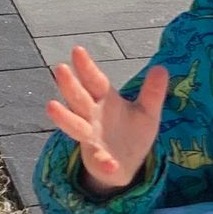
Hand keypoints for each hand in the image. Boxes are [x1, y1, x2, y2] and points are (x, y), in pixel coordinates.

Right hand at [44, 44, 168, 191]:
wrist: (127, 163)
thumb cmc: (132, 132)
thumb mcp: (147, 111)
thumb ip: (152, 92)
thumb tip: (162, 68)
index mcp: (105, 100)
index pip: (94, 80)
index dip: (87, 67)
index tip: (78, 50)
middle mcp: (92, 115)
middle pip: (78, 98)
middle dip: (69, 85)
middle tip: (60, 68)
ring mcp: (91, 137)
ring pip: (75, 125)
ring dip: (64, 117)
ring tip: (50, 106)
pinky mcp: (98, 159)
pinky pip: (100, 160)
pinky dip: (104, 162)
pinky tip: (109, 164)